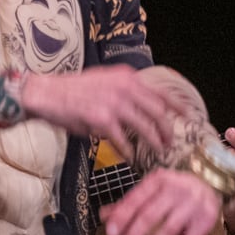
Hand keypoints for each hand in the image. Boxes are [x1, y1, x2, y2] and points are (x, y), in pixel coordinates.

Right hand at [16, 65, 183, 156]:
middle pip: (158, 111)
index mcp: (127, 77)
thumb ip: (124, 92)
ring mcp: (114, 103)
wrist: (46, 93)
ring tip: (157, 151)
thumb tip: (141, 110)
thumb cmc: (72, 91)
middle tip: (171, 141)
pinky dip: (127, 151)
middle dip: (167, 129)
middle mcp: (124, 87)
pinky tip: (129, 157)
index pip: (160, 92)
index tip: (188, 117)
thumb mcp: (104, 82)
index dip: (177, 107)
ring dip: (153, 141)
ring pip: (144, 127)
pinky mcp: (102, 119)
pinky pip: (122, 140)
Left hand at [102, 168, 219, 234]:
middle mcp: (176, 190)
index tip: (111, 234)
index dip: (122, 217)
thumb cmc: (174, 190)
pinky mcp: (206, 220)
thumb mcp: (152, 190)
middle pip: (150, 215)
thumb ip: (129, 203)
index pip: (136, 199)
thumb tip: (104, 215)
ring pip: (168, 230)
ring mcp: (193, 205)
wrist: (211, 181)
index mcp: (158, 180)